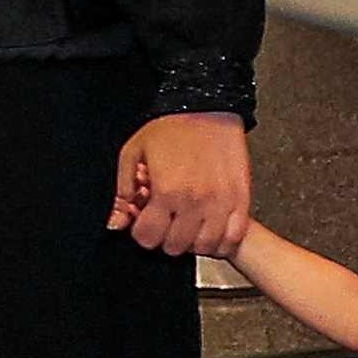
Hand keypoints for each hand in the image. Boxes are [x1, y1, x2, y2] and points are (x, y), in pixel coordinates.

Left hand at [106, 112, 252, 259]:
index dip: (142, 233)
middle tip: (165, 221)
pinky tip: (210, 229)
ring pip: (205, 247)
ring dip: (192, 242)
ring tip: (187, 225)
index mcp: (166, 191)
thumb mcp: (133, 153)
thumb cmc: (171, 128)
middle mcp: (195, 202)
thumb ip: (123, 191)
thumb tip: (116, 222)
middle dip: (165, 238)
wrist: (208, 109)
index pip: (148, 237)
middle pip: (175, 246)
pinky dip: (220, 241)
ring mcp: (221, 203)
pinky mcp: (241, 200)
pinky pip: (232, 238)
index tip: (145, 223)